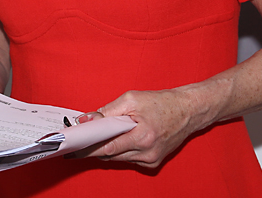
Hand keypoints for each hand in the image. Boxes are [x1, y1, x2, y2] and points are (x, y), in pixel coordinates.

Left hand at [77, 89, 198, 168]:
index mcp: (143, 136)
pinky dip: (119, 150)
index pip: (107, 147)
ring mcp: (151, 160)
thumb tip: (87, 120)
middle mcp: (147, 152)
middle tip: (77, 141)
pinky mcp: (153, 162)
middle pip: (110, 155)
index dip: (88, 147)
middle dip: (93, 147)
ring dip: (105, 148)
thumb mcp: (131, 99)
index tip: (73, 146)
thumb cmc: (162, 102)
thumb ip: (107, 111)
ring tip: (93, 138)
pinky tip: (114, 140)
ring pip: (118, 158)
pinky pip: (128, 158)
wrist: (188, 110)